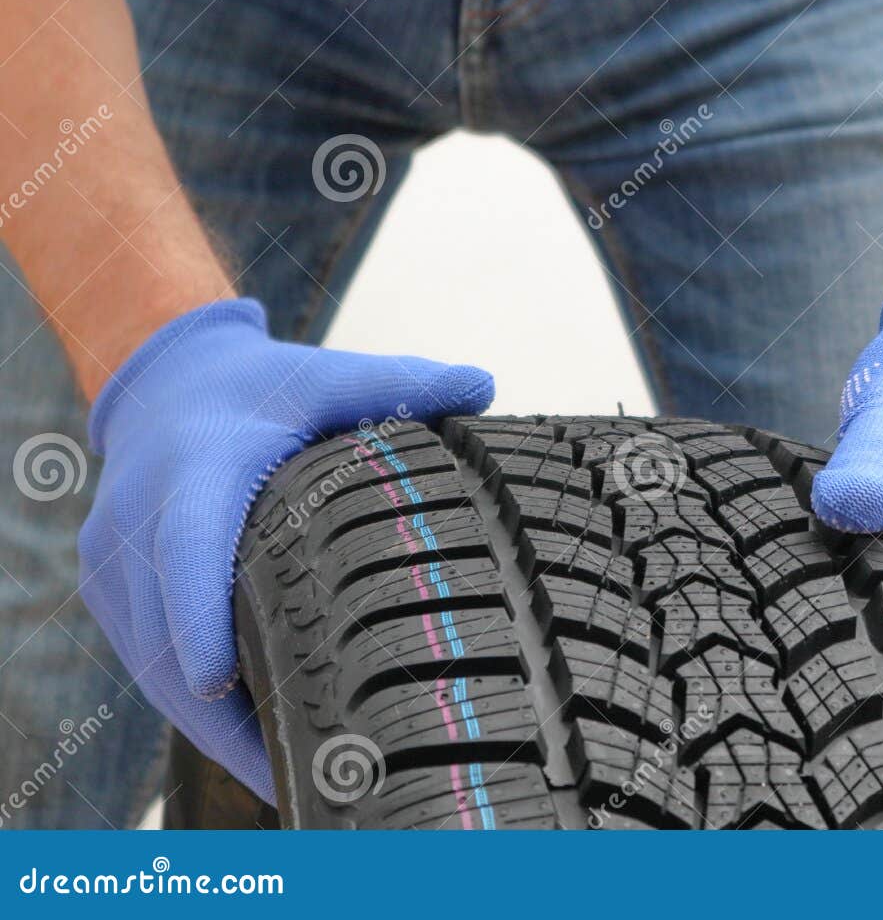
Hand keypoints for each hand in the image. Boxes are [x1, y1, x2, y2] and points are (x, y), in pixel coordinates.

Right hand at [80, 300, 494, 802]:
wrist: (165, 387)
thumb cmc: (260, 390)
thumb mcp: (326, 376)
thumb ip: (402, 382)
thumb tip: (485, 384)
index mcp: (193, 471)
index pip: (185, 547)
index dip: (195, 615)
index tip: (217, 681)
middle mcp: (137, 525)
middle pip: (167, 638)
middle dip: (227, 715)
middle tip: (307, 776)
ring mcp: (115, 570)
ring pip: (156, 672)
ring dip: (220, 733)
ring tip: (300, 791)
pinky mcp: (111, 599)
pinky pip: (152, 672)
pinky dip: (204, 717)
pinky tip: (269, 757)